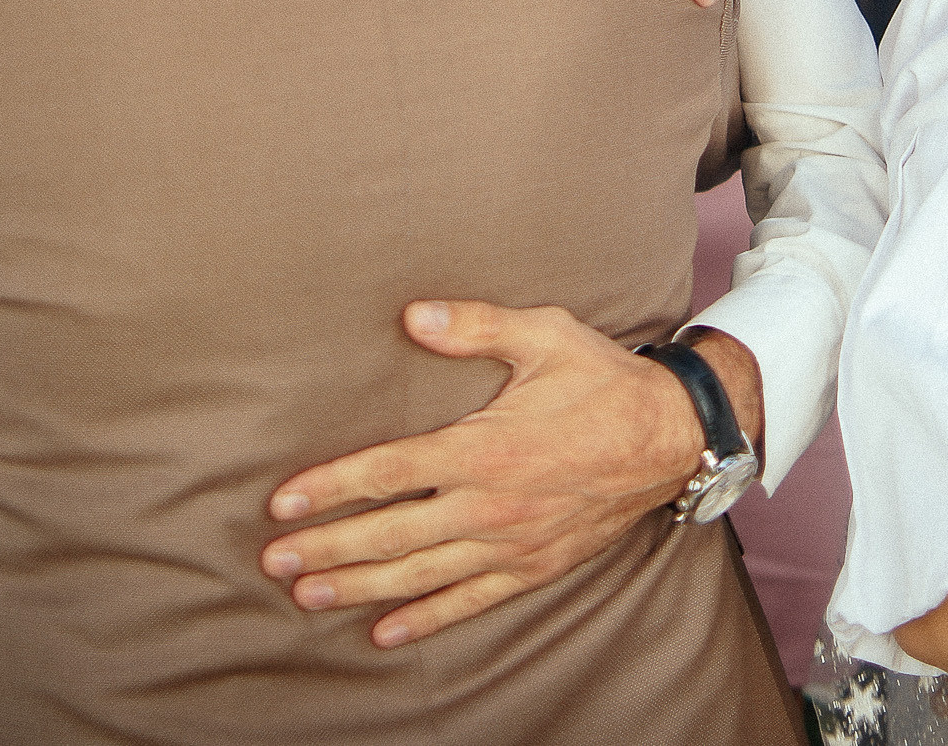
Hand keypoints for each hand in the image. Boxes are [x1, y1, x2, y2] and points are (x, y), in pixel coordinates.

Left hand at [259, 300, 757, 647]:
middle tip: (274, 560)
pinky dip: (425, 619)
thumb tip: (413, 315)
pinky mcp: (534, 566)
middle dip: (327, 547)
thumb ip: (475, 325)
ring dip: (359, 586)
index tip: (284, 501)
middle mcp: (491, 504)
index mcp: (485, 446)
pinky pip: (470, 599)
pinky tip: (385, 632)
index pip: (390, 472)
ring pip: (421, 574)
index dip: (332, 488)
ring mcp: (512, 542)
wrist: (673, 436)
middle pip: (391, 534)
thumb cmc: (605, 380)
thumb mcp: (545, 336)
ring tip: (307, 595)